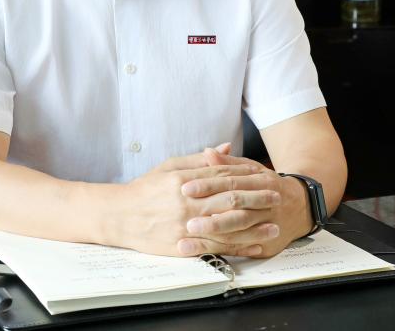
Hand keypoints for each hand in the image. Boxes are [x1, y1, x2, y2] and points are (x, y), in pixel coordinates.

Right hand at [111, 144, 276, 257]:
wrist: (118, 216)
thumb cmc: (144, 190)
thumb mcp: (169, 167)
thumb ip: (199, 160)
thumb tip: (226, 147)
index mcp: (183, 180)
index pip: (221, 176)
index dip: (246, 176)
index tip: (264, 175)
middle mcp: (186, 202)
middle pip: (228, 200)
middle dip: (255, 199)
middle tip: (276, 197)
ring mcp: (185, 226)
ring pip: (225, 226)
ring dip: (252, 227)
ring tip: (273, 227)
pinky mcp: (182, 246)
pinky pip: (214, 247)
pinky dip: (236, 248)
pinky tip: (252, 248)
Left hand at [177, 147, 312, 258]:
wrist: (302, 207)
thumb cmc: (268, 186)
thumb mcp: (252, 169)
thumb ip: (228, 163)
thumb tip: (207, 152)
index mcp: (260, 181)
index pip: (230, 182)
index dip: (207, 185)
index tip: (185, 188)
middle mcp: (265, 203)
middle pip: (236, 207)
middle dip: (210, 213)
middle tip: (186, 219)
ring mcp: (267, 225)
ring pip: (239, 230)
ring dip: (214, 234)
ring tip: (189, 237)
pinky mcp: (266, 245)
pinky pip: (243, 249)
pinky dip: (222, 251)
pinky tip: (204, 252)